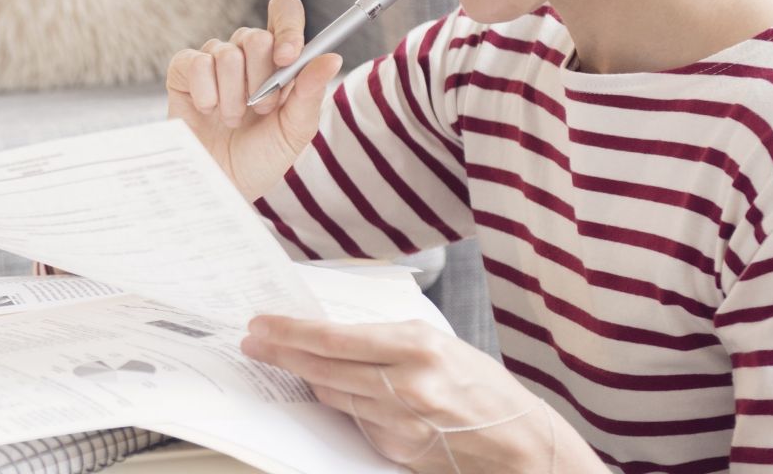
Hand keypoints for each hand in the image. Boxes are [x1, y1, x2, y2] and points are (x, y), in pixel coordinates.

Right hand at [165, 0, 343, 201]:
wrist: (222, 184)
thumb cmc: (261, 158)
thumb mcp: (294, 131)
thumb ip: (310, 93)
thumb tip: (331, 58)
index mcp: (279, 58)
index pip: (284, 12)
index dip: (287, 27)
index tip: (288, 58)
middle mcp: (246, 54)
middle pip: (255, 36)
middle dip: (261, 78)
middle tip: (261, 109)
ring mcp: (213, 60)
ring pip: (226, 53)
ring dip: (234, 96)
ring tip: (234, 120)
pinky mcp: (184, 71)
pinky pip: (195, 62)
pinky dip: (206, 93)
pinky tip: (209, 112)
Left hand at [241, 316, 559, 471]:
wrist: (519, 441)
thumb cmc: (481, 384)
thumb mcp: (439, 343)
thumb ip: (387, 340)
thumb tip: (330, 333)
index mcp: (418, 347)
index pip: (334, 338)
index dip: (290, 331)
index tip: (262, 323)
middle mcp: (407, 385)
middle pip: (322, 369)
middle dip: (281, 353)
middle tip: (254, 342)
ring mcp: (400, 422)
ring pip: (333, 396)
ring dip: (306, 379)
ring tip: (284, 361)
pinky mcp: (397, 449)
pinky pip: (355, 421)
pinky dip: (344, 405)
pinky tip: (336, 392)